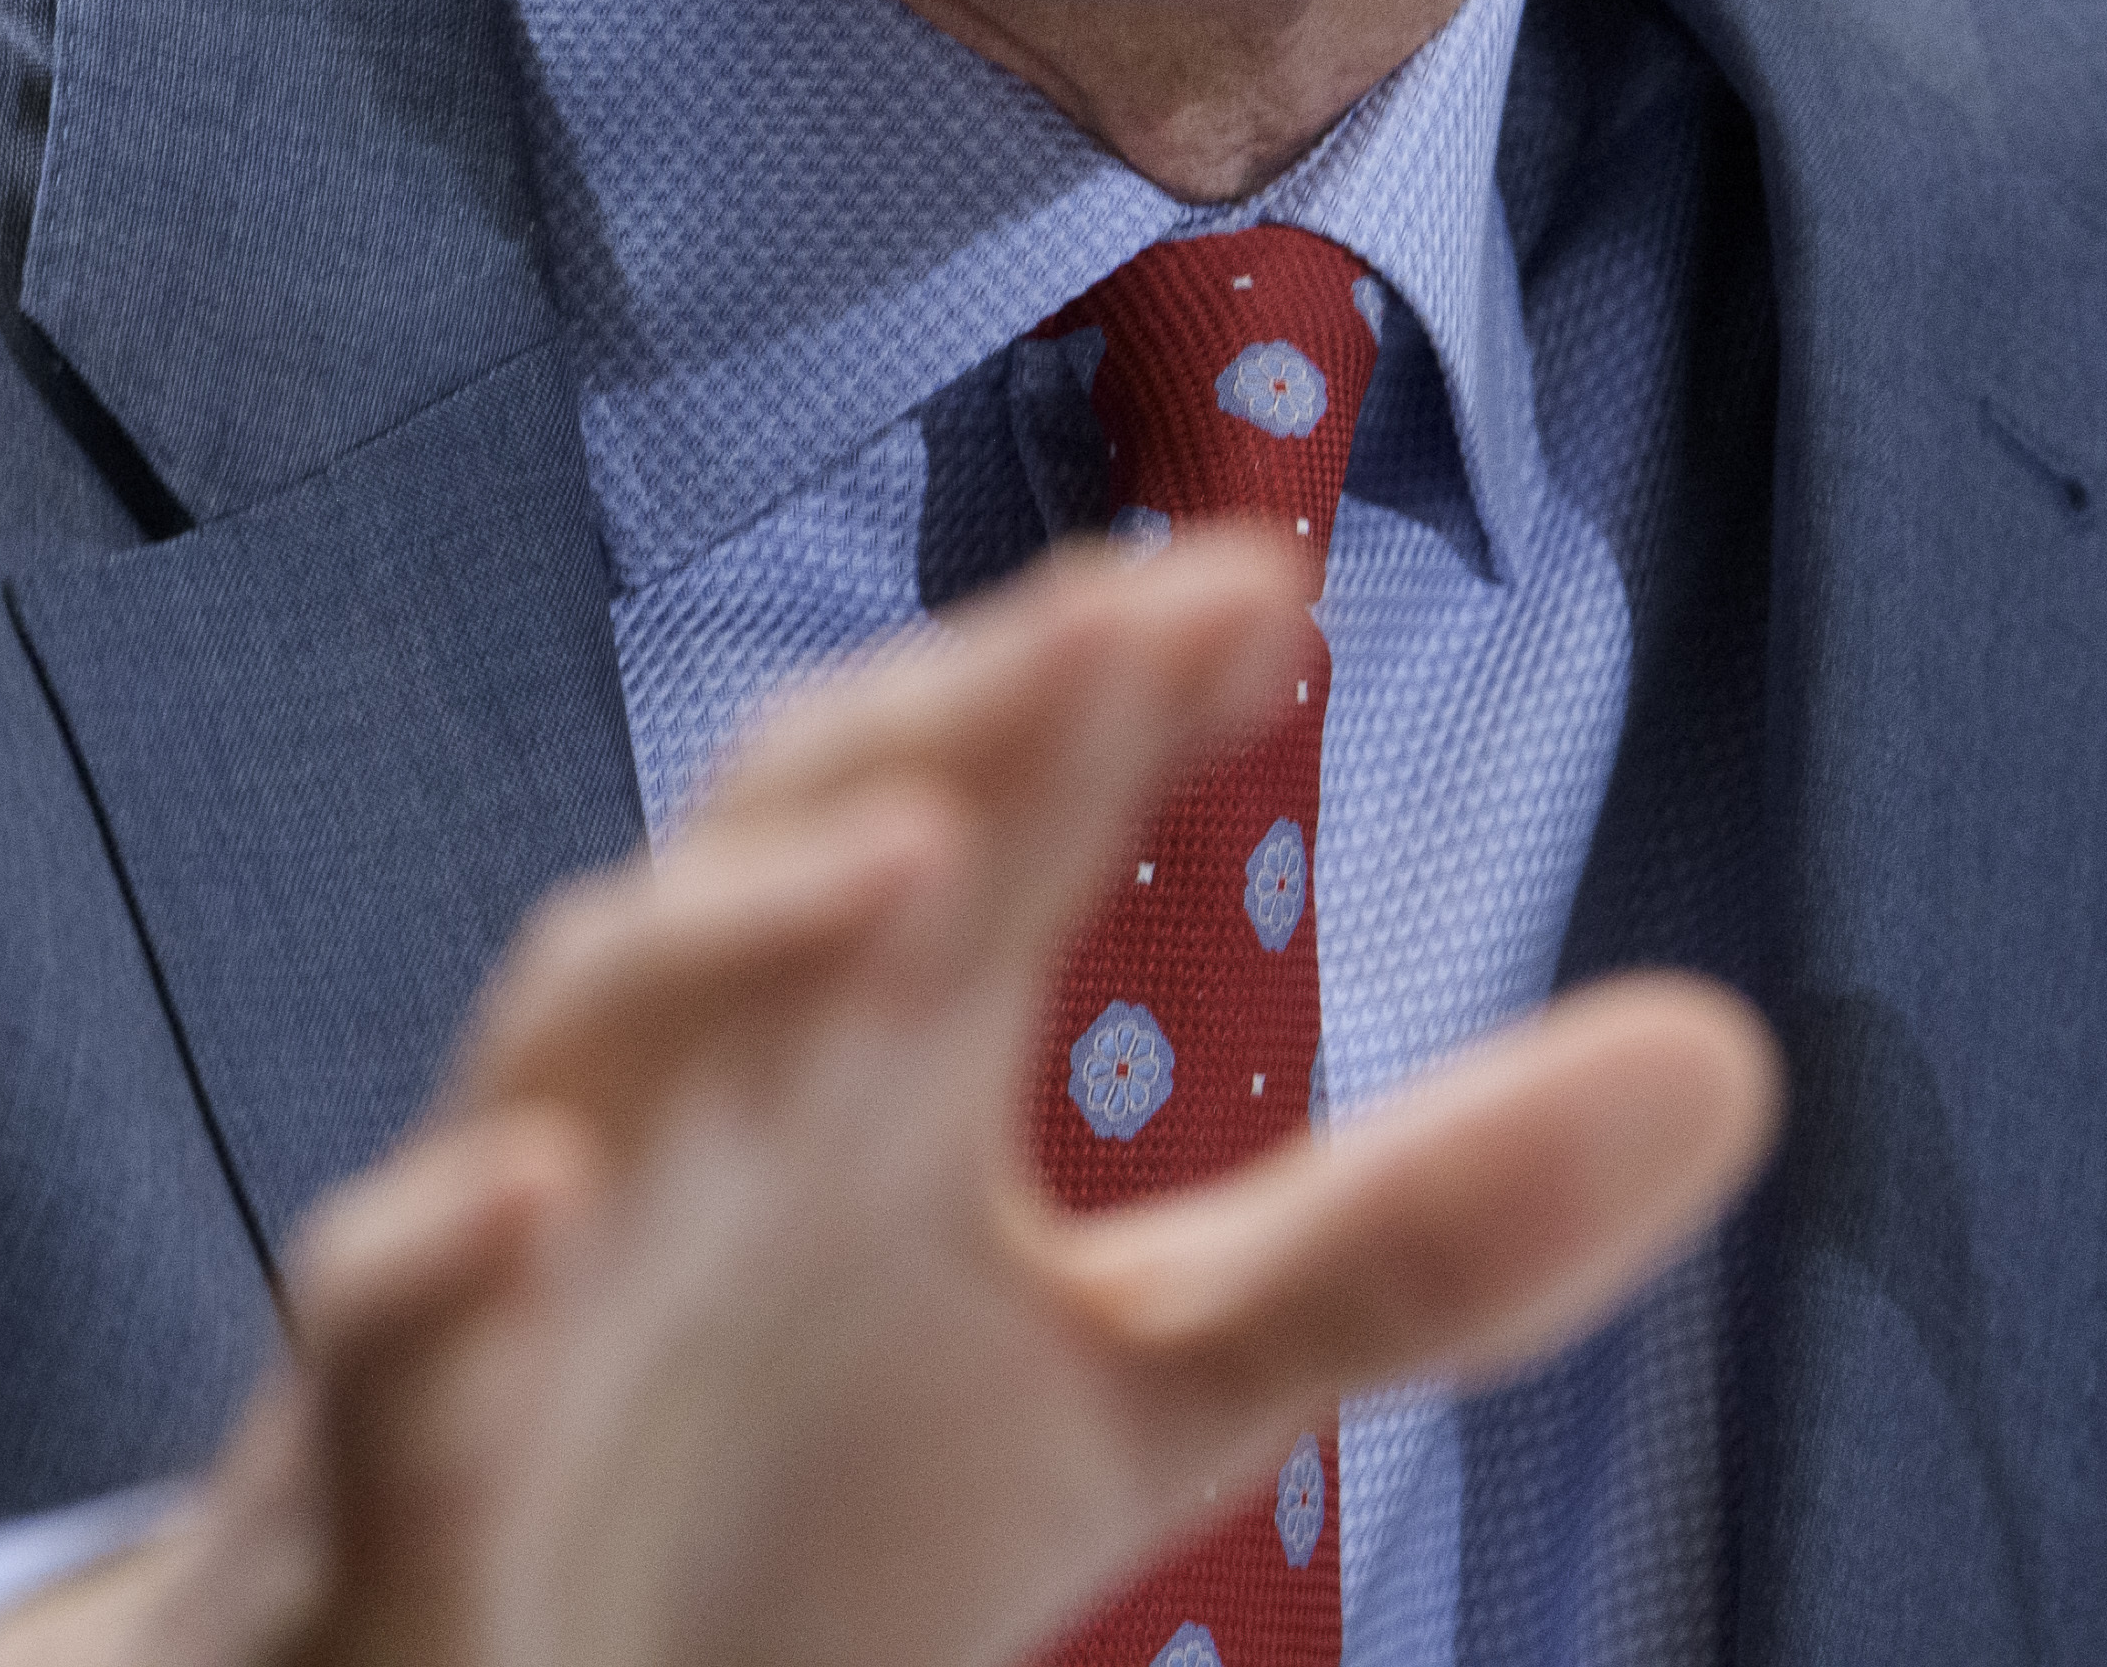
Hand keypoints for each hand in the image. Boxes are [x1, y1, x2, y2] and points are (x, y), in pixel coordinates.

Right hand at [0, 535, 1778, 1666]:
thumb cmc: (769, 1519)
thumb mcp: (1132, 1392)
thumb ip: (1404, 1236)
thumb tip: (1726, 1056)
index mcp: (859, 1076)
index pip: (986, 821)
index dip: (1111, 693)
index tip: (1269, 587)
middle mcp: (689, 1127)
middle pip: (785, 864)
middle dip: (935, 735)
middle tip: (1113, 629)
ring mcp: (522, 1290)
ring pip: (578, 1049)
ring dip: (723, 941)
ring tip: (896, 866)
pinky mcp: (390, 1486)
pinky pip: (381, 1345)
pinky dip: (441, 1264)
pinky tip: (538, 1200)